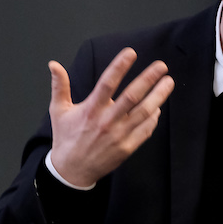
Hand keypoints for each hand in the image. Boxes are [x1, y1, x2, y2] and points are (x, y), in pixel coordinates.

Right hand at [47, 49, 173, 185]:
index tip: (131, 53)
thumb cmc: (66, 138)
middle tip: (162, 66)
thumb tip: (54, 64)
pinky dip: (153, 119)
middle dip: (148, 79)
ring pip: (143, 113)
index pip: (107, 83)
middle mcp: (107, 121)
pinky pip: (145, 130)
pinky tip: (158, 108)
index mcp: (91, 109)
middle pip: (132, 96)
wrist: (72, 171)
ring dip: (158, 96)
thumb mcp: (58, 111)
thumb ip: (60, 86)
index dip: (119, 66)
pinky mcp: (127, 148)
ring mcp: (119, 135)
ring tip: (168, 82)